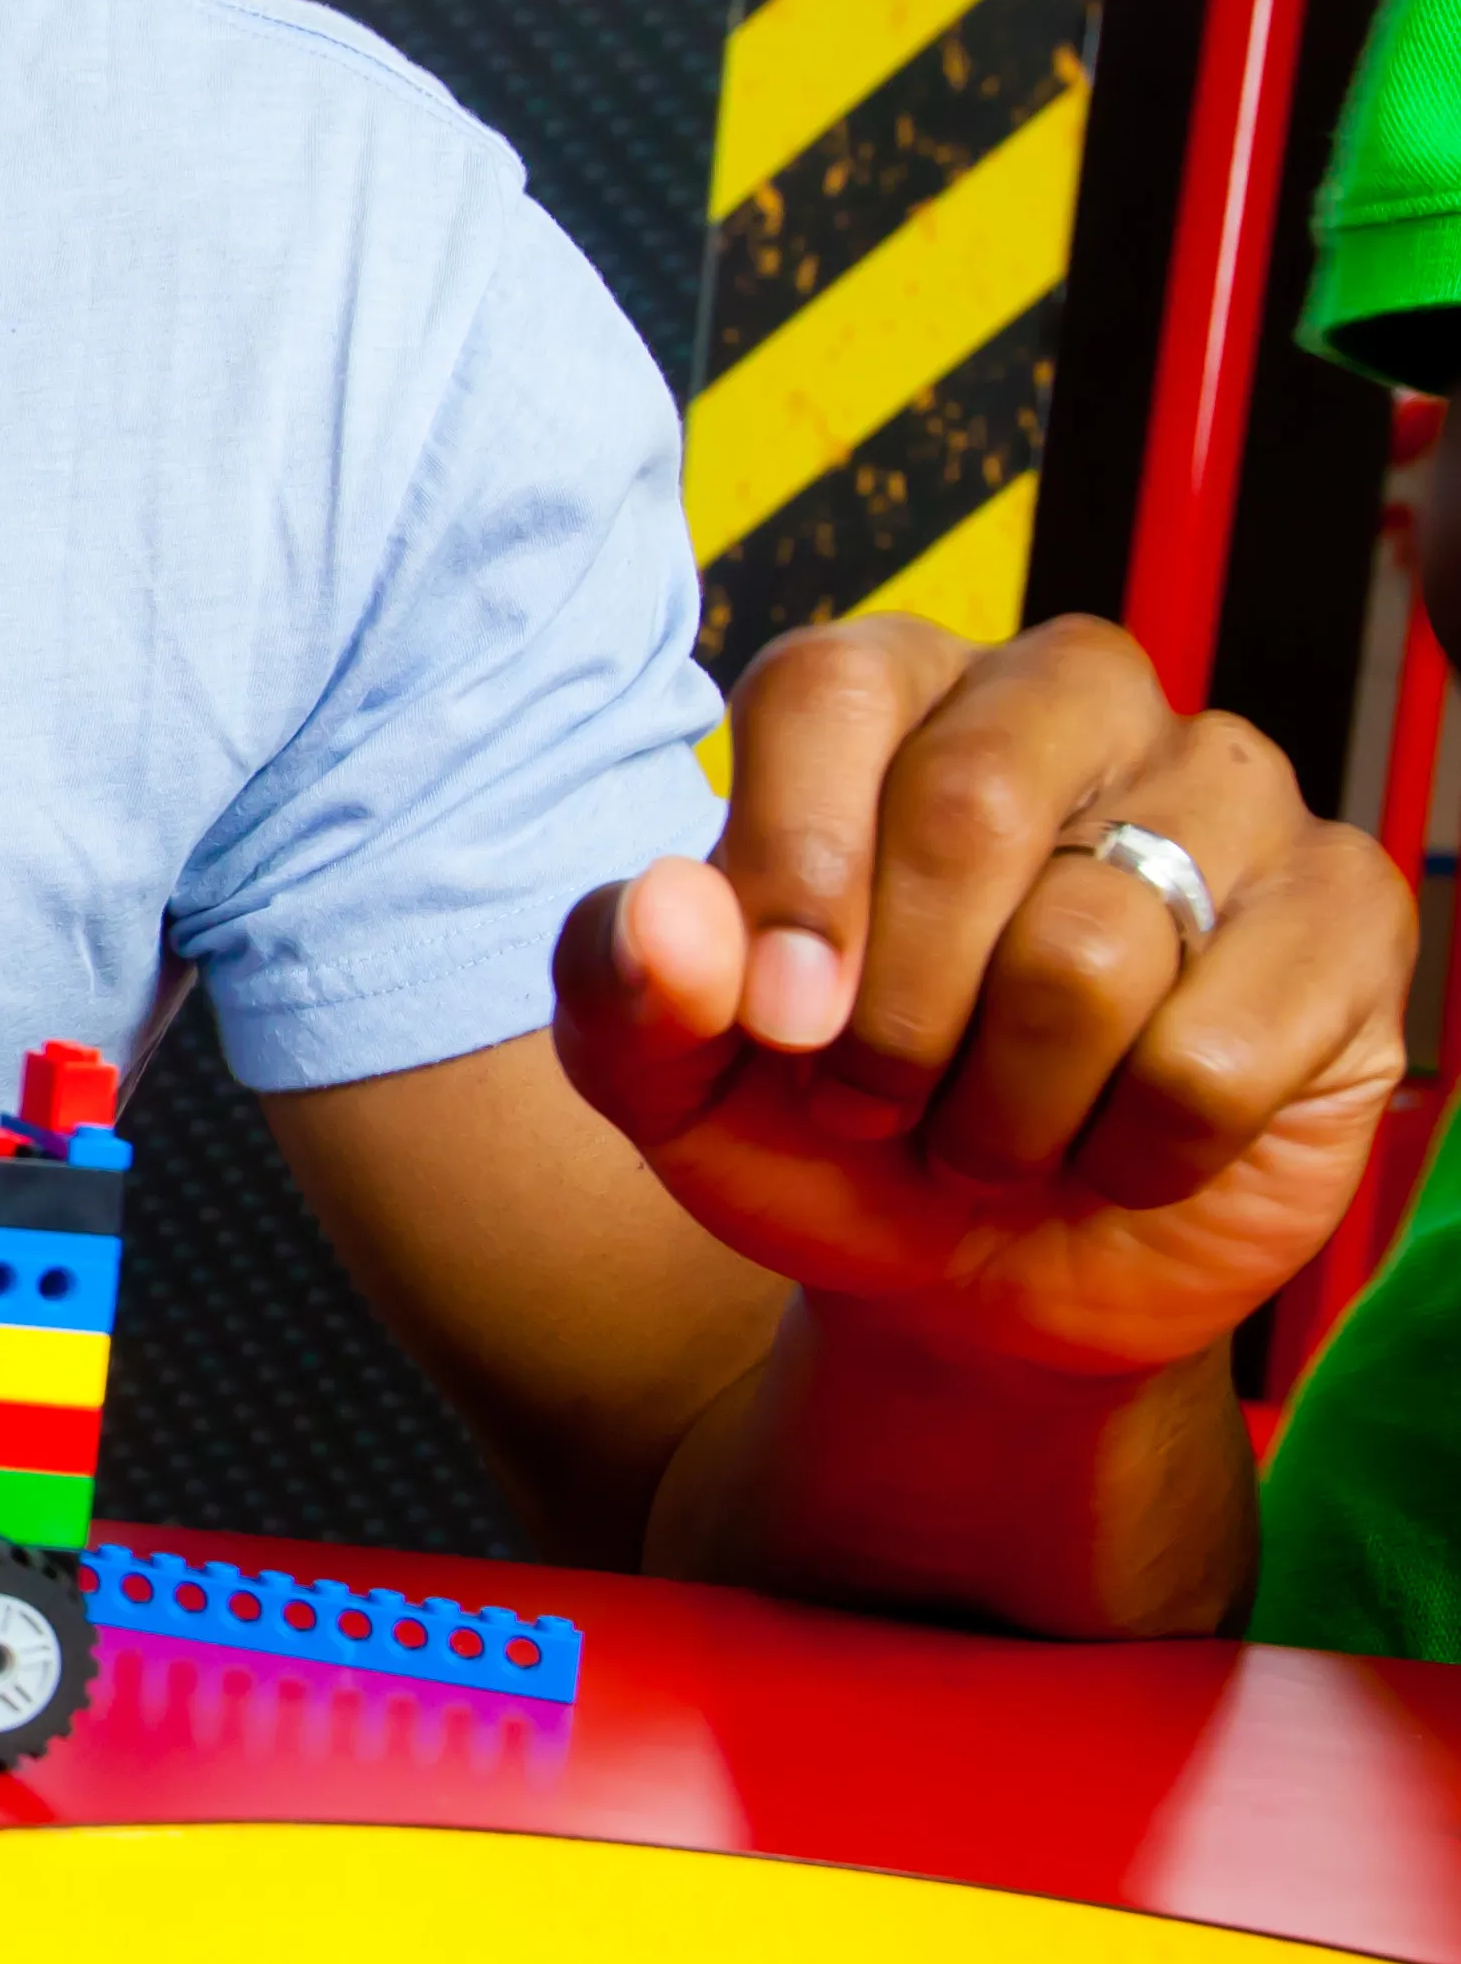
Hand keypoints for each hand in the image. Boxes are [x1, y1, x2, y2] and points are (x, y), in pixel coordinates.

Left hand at [555, 614, 1411, 1373]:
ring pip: (1093, 949)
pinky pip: (1219, 1051)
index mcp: (892, 689)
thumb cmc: (818, 1128)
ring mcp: (1226, 796)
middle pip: (970, 803)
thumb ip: (621, 982)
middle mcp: (1067, 700)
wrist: (963, 1274)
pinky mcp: (1343, 916)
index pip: (828, 693)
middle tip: (873, 1102)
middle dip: (892, 1013)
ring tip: (989, 1129)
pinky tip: (1116, 1144)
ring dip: (1005, 1104)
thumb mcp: (665, 1076)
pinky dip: (1135, 1147)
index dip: (791, 872)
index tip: (777, 1024)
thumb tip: (668, 913)